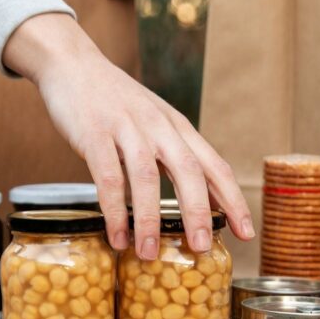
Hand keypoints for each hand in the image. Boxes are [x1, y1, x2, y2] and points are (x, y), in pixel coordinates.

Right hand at [3, 13, 254, 259]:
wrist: (72, 64)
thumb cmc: (113, 101)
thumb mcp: (154, 121)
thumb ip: (173, 153)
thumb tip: (197, 200)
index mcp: (177, 127)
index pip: (215, 166)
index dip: (233, 200)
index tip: (247, 233)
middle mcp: (159, 126)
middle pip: (189, 172)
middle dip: (198, 213)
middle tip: (201, 249)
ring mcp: (126, 128)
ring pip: (147, 178)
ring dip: (150, 219)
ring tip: (149, 254)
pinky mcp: (94, 133)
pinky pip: (107, 177)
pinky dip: (114, 210)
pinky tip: (117, 235)